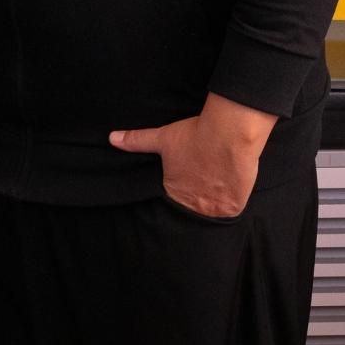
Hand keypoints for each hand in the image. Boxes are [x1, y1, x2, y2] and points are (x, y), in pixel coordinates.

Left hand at [108, 93, 275, 218]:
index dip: (182, 187)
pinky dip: (232, 198)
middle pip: (194, 205)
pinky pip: (231, 209)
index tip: (190, 176)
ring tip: (218, 179)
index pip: (175, 198)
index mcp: (175, 191)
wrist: (228, 134)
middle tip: (206, 177)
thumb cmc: (195, 135)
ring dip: (215, 198)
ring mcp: (214, 208)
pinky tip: (231, 184)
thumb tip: (111, 138)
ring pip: (213, 208)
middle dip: (198, 194)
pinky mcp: (234, 206)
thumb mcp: (162, 137)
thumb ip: (136, 141)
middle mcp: (193, 204)